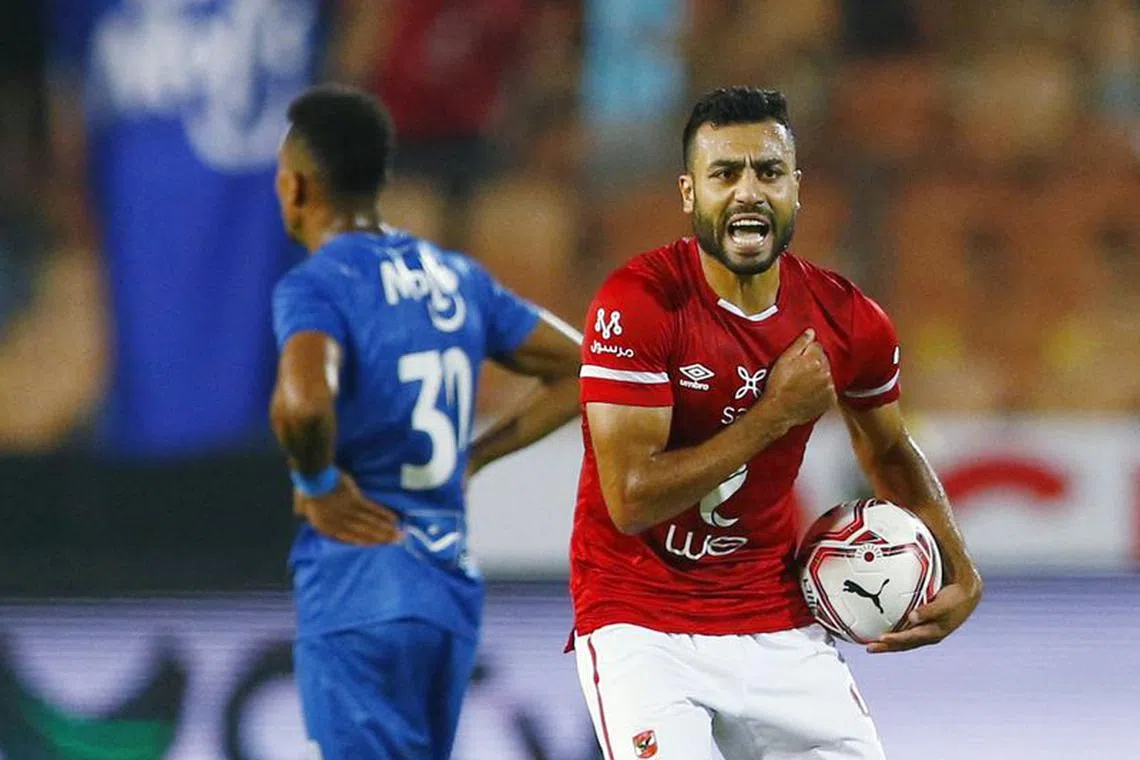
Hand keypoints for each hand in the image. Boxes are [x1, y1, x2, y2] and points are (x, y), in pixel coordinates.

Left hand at [294, 473, 401, 545]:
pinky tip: (393, 519)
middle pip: (364, 532)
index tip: (377, 545)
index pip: (348, 538)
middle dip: (381, 538)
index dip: (365, 542)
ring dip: (385, 529)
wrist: (313, 476)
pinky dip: (383, 514)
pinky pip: (372, 509)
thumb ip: (307, 514)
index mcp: (326, 527)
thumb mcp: (302, 506)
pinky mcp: (356, 500)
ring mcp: (349, 512)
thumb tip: (302, 515)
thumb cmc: (306, 489)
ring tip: (398, 534)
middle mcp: (340, 523)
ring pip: (370, 523)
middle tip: (397, 542)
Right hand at [765, 329, 835, 427]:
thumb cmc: (778, 386)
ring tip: (803, 384)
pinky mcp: (830, 400)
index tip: (799, 359)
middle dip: (814, 363)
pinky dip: (822, 390)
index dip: (807, 351)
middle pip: (824, 360)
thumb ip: (800, 343)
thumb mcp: (784, 360)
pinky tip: (809, 393)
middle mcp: (825, 373)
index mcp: (814, 360)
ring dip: (819, 377)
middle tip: (799, 372)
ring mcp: (829, 387)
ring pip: (827, 375)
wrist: (778, 411)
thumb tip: (811, 332)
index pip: (818, 346)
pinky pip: (829, 390)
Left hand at [866, 578, 981, 652]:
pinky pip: (906, 632)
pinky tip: (883, 629)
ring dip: (888, 643)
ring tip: (871, 644)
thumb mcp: (943, 604)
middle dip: (886, 647)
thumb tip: (912, 617)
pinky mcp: (924, 627)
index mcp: (933, 633)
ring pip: (904, 641)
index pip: (909, 639)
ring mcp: (926, 632)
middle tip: (868, 648)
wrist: (967, 595)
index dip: (895, 640)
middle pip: (904, 645)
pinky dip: (894, 633)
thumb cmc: (955, 598)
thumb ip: (928, 611)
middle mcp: (928, 636)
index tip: (880, 638)